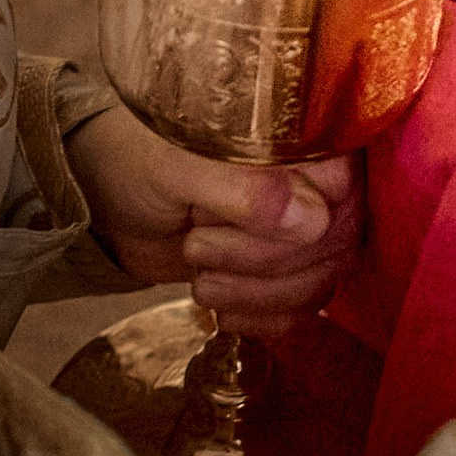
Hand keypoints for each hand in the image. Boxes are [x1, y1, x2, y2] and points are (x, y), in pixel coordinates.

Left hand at [65, 107, 361, 335]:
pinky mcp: (290, 270)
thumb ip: (245, 189)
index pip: (344, 189)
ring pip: (319, 284)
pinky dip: (256, 318)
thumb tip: (313, 219)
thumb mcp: (180, 167)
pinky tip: (219, 303)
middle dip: (257, 262)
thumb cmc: (141, 162)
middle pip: (333, 244)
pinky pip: (302, 312)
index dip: (292, 222)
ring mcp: (310, 229)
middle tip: (196, 245)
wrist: (111, 201)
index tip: (223, 219)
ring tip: (200, 266)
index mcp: (302, 138)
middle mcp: (319, 182)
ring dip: (251, 292)